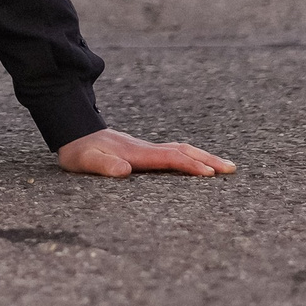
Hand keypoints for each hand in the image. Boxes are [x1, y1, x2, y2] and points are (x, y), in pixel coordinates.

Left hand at [56, 129, 235, 178]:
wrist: (73, 133)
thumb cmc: (78, 151)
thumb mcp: (84, 160)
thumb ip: (102, 165)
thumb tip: (124, 170)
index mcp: (135, 153)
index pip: (169, 158)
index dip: (189, 165)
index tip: (209, 173)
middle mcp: (145, 149)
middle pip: (183, 151)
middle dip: (208, 159)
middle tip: (231, 169)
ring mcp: (146, 149)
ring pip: (181, 150)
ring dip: (204, 157)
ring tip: (225, 166)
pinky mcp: (145, 152)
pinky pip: (174, 153)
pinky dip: (192, 157)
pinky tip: (199, 164)